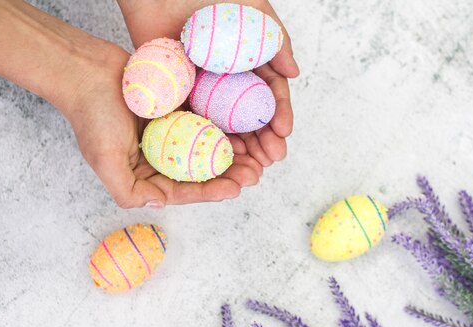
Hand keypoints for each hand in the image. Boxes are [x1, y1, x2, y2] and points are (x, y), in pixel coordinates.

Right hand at [65, 43, 262, 207]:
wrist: (85, 70)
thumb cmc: (91, 115)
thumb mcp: (105, 160)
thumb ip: (129, 190)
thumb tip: (161, 203)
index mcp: (143, 174)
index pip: (182, 190)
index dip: (210, 192)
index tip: (235, 189)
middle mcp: (159, 157)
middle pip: (200, 172)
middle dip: (228, 176)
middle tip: (254, 174)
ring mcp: (169, 133)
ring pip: (206, 149)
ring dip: (231, 155)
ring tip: (256, 156)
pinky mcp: (177, 110)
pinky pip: (204, 122)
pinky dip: (223, 128)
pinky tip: (243, 130)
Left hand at [117, 0, 299, 167]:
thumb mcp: (252, 8)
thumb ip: (276, 39)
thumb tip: (294, 74)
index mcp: (249, 64)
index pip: (268, 96)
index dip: (278, 115)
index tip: (283, 132)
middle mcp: (228, 81)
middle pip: (249, 118)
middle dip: (264, 141)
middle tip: (271, 158)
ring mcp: (203, 89)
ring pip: (225, 126)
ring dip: (240, 148)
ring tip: (250, 166)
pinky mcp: (178, 93)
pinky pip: (194, 121)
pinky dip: (206, 140)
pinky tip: (217, 156)